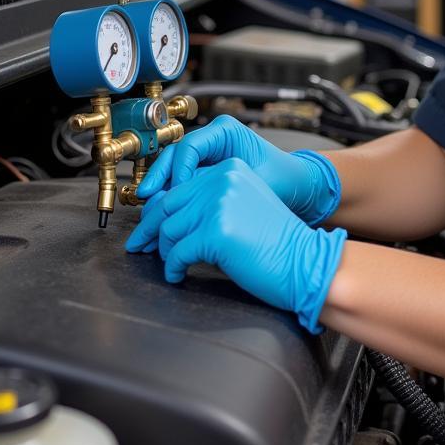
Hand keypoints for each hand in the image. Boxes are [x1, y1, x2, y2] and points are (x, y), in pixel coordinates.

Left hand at [126, 158, 345, 332]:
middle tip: (139, 247)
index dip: (159, 210)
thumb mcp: (244, 207)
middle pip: (168, 204)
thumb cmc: (277, 242)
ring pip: (169, 229)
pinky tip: (177, 275)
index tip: (148, 228)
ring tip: (172, 264)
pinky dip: (173, 268)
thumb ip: (212, 203)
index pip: (180, 186)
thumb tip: (171, 219)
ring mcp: (218, 203)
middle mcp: (222, 180)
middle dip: (150, 229)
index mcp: (229, 170)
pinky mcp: (215, 231)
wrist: (305, 261)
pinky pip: (177, 253)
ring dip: (165, 251)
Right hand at [136, 114, 340, 225]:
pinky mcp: (203, 172)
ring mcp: (206, 155)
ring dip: (159, 191)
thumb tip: (192, 197)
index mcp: (225, 131)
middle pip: (174, 156)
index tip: (175, 194)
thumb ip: (225, 185)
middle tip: (146, 201)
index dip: (177, 172)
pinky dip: (170, 198)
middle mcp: (211, 139)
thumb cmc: (284, 178)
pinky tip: (162, 216)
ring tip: (148, 212)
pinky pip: (181, 182)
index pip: (189, 147)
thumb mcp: (258, 180)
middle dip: (158, 180)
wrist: (296, 185)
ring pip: (172, 170)